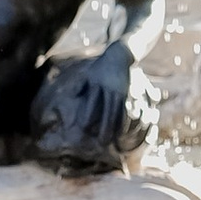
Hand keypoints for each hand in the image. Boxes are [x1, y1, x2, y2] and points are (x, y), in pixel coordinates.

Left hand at [24, 38, 146, 169]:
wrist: (119, 56)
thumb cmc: (98, 69)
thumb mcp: (87, 75)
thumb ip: (79, 87)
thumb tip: (70, 98)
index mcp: (97, 84)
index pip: (93, 101)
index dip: (89, 114)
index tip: (85, 128)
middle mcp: (110, 88)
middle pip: (109, 110)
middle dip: (106, 127)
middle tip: (103, 143)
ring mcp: (121, 91)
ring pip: (121, 112)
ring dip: (118, 128)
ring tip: (116, 142)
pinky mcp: (130, 93)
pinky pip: (130, 109)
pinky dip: (129, 122)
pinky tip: (126, 133)